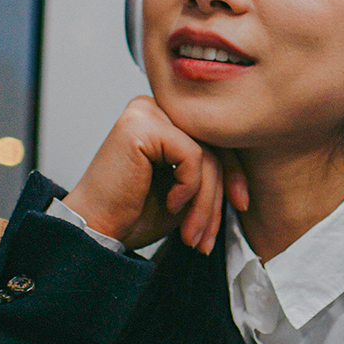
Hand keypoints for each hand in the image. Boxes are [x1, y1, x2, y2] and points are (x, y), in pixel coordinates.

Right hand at [62, 96, 248, 254]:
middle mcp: (153, 108)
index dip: (232, 173)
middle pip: (211, 145)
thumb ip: (208, 172)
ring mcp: (147, 112)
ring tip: (193, 234)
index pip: (212, 138)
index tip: (240, 205)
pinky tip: (171, 204)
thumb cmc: (133, 213)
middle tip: (209, 235)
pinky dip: (189, 188)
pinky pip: (192, 155)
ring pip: (205, 154)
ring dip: (206, 202)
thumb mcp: (184, 190)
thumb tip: (247, 175)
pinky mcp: (143, 126)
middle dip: (218, 194)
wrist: (96, 232)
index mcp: (162, 117)